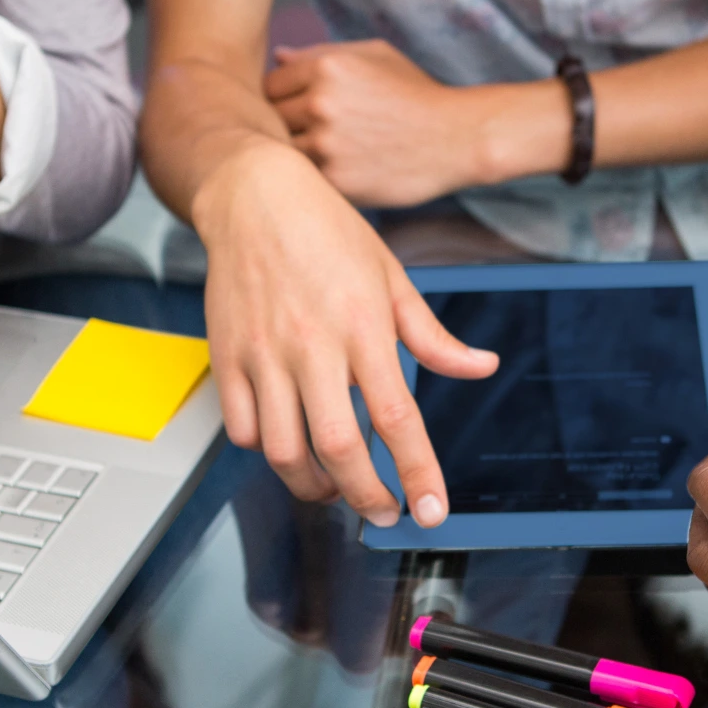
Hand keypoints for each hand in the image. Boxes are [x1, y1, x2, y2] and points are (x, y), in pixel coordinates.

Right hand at [194, 140, 498, 524]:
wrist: (255, 195)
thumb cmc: (328, 232)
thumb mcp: (392, 277)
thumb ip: (434, 336)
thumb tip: (481, 366)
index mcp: (364, 326)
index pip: (398, 416)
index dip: (417, 473)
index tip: (431, 511)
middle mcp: (312, 344)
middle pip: (339, 447)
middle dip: (366, 496)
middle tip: (384, 512)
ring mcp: (263, 354)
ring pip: (284, 451)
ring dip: (315, 485)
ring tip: (336, 488)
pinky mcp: (226, 357)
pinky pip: (242, 430)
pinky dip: (266, 452)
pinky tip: (289, 445)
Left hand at [265, 40, 565, 206]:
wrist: (455, 138)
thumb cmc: (416, 94)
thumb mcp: (374, 57)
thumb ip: (320, 54)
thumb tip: (276, 56)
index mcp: (327, 66)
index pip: (270, 85)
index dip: (282, 99)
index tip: (301, 110)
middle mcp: (321, 102)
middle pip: (270, 118)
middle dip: (286, 126)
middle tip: (315, 133)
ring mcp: (327, 143)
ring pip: (284, 151)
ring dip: (299, 155)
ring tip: (329, 152)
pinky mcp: (337, 179)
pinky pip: (306, 178)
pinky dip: (317, 177)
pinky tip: (343, 169)